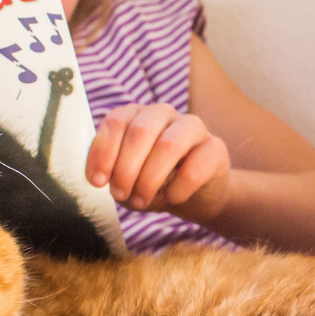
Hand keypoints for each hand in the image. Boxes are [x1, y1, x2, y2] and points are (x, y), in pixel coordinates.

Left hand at [86, 104, 232, 220]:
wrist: (194, 197)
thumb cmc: (155, 183)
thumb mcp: (126, 179)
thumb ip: (112, 173)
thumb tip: (104, 177)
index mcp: (137, 115)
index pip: (116, 122)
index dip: (103, 153)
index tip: (98, 181)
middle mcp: (163, 114)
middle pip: (140, 131)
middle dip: (126, 168)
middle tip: (122, 194)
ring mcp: (192, 127)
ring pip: (168, 145)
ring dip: (150, 179)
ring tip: (143, 201)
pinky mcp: (215, 148)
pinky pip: (194, 168)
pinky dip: (177, 189)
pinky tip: (172, 198)